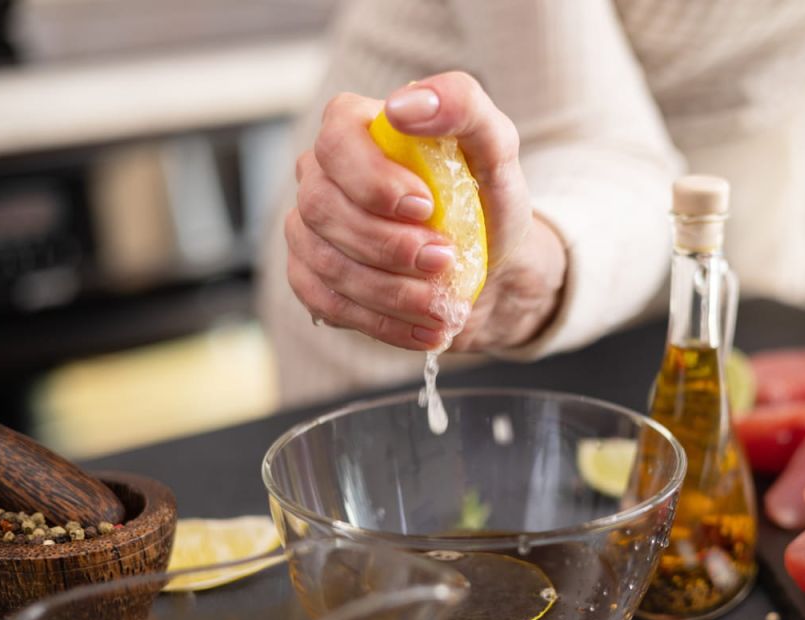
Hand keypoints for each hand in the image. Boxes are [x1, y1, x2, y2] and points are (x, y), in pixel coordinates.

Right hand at [286, 72, 565, 351]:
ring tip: (443, 305)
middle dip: (386, 244)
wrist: (489, 266)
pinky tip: (424, 329)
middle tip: (444, 260)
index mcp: (354, 127)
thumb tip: (404, 105)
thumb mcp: (495, 148)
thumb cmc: (486, 200)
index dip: (372, 180)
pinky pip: (327, 304)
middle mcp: (320, 174)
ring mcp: (309, 228)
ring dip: (390, 291)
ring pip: (325, 262)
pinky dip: (381, 323)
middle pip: (322, 207)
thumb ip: (462, 106)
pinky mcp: (312, 277)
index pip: (335, 142)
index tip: (424, 207)